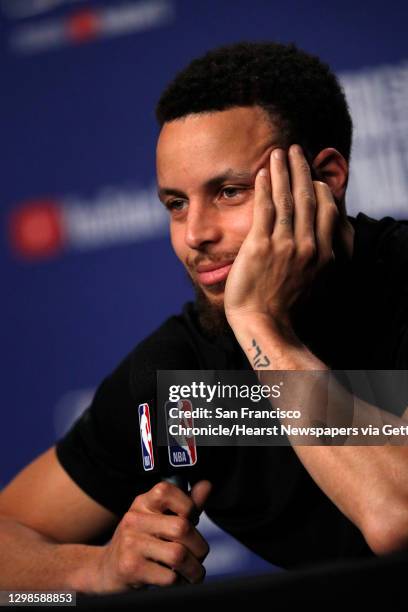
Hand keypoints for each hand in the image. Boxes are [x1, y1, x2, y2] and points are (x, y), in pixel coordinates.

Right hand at [94, 480, 210, 591]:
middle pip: (181, 527)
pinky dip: (180, 582)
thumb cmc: (140, 542)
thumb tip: (207, 485)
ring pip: (178, 554)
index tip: (191, 522)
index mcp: (142, 503)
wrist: (105, 570)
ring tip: (194, 572)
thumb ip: (185, 504)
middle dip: (199, 546)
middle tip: (199, 555)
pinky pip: (169, 577)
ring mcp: (130, 544)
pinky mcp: (130, 568)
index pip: (168, 491)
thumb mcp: (158, 518)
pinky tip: (177, 580)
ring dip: (194, 569)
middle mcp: (134, 519)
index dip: (189, 507)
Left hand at [224, 145, 338, 329]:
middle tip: (296, 149)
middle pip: (306, 198)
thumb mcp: (312, 280)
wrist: (263, 322)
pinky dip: (265, 188)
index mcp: (323, 254)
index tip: (312, 175)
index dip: (319, 188)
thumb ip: (317, 257)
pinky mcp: (259, 246)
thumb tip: (316, 240)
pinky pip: (264, 210)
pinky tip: (263, 172)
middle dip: (301, 169)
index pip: (326, 210)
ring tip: (278, 152)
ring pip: (286, 199)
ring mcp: (284, 245)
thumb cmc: (284, 305)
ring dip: (283, 171)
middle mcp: (307, 246)